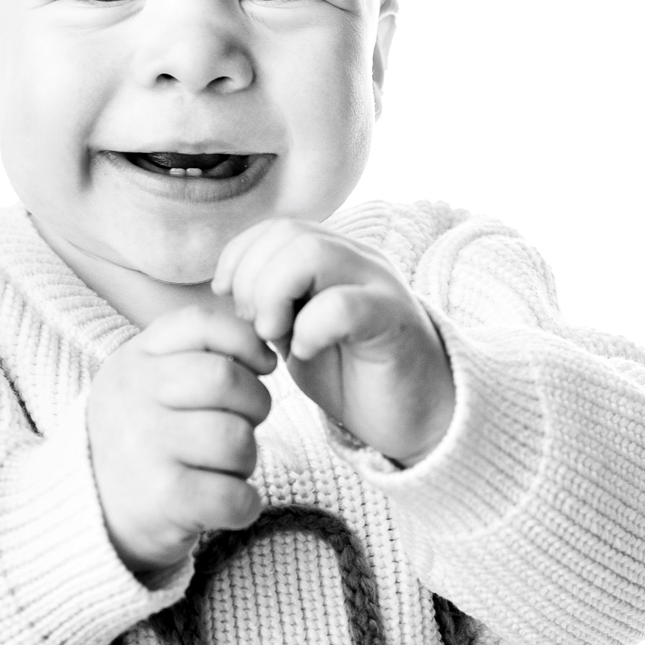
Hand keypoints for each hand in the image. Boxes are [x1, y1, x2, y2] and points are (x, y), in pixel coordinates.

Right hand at [86, 307, 275, 576]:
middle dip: (256, 403)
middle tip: (244, 423)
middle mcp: (135, 398)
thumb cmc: (139, 438)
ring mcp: (147, 449)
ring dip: (246, 460)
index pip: (201, 324)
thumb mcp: (146, 379)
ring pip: (237, 439)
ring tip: (222, 468)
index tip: (262, 365)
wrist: (87, 512)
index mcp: (134, 360)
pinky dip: (245, 504)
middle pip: (227, 379)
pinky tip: (224, 502)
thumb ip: (196, 353)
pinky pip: (236, 495)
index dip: (246, 340)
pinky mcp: (165, 500)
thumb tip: (265, 350)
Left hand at [211, 218, 454, 466]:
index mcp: (335, 257)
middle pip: (289, 233)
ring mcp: (379, 285)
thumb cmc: (353, 375)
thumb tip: (227, 286)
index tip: (228, 298)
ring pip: (312, 252)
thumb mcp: (296, 332)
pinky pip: (343, 304)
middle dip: (252, 279)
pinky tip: (304, 352)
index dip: (240, 256)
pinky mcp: (393, 321)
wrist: (417, 418)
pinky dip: (309, 328)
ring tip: (274, 336)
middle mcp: (359, 260)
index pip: (276, 227)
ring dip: (274, 295)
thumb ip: (271, 304)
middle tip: (256, 326)